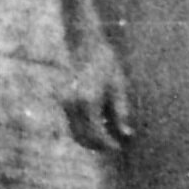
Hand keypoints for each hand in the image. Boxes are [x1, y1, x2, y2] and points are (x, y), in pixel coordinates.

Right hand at [57, 33, 131, 156]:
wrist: (85, 42)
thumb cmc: (106, 62)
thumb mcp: (118, 86)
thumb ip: (120, 112)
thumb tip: (125, 134)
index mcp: (88, 101)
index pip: (97, 134)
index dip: (109, 144)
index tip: (120, 147)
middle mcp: (72, 104)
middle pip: (82, 137)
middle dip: (98, 145)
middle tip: (114, 146)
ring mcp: (65, 102)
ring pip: (74, 132)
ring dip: (89, 139)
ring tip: (107, 138)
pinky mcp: (62, 100)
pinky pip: (72, 123)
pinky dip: (83, 129)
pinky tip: (97, 125)